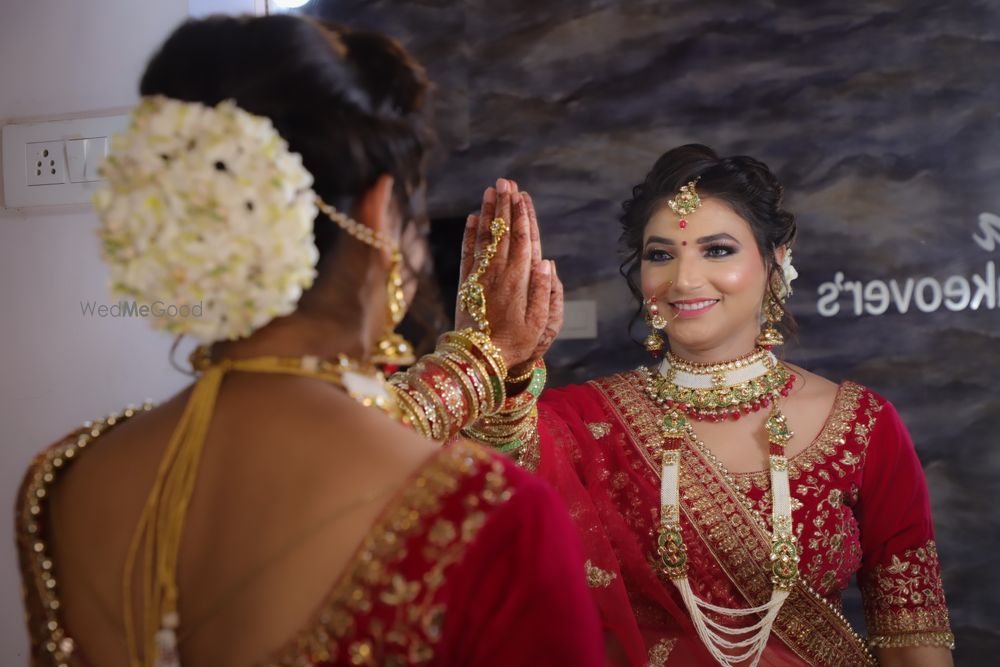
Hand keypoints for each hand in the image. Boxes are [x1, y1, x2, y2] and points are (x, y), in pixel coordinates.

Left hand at [455, 179, 563, 371]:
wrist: (479, 360)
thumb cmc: (516, 344)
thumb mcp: (540, 324)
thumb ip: (545, 292)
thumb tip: (547, 261)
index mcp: (518, 281)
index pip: (522, 240)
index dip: (522, 216)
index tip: (522, 195)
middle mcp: (498, 274)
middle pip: (502, 232)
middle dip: (504, 205)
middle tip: (505, 181)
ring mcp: (479, 277)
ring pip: (484, 238)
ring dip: (487, 213)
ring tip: (490, 191)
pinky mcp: (465, 285)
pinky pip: (467, 253)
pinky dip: (469, 235)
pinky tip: (470, 218)